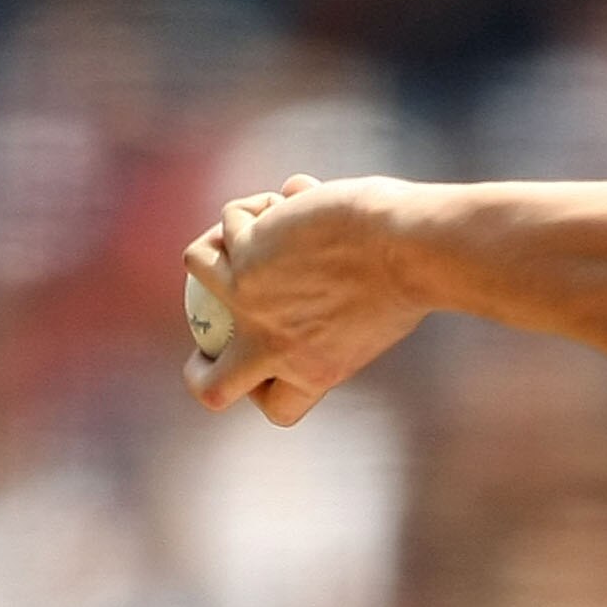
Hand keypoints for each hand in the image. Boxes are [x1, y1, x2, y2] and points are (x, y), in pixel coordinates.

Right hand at [183, 173, 430, 427]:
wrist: (410, 250)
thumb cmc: (409, 277)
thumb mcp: (369, 316)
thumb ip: (325, 316)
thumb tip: (294, 266)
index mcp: (314, 374)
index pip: (277, 408)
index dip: (267, 388)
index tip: (277, 362)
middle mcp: (275, 348)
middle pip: (209, 387)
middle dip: (200, 370)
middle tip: (213, 328)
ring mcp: (250, 303)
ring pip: (196, 268)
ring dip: (224, 237)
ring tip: (265, 219)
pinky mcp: (244, 255)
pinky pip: (227, 223)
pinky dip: (255, 206)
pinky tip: (292, 199)